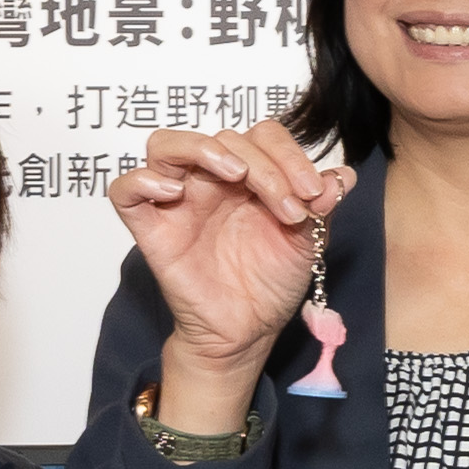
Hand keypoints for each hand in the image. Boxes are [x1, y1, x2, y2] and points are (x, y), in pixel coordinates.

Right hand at [113, 121, 350, 426]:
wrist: (248, 332)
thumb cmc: (270, 283)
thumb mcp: (307, 243)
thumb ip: (321, 207)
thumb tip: (343, 176)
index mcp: (249, 177)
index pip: (262, 136)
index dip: (289, 154)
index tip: (313, 192)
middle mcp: (211, 181)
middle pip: (223, 138)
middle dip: (264, 165)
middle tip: (290, 206)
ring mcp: (178, 201)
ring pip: (166, 145)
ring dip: (203, 149)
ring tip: (235, 174)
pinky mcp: (151, 229)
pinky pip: (125, 191)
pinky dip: (141, 181)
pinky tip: (174, 193)